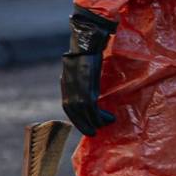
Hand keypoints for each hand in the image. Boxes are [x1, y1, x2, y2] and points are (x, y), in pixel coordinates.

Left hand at [60, 7, 117, 134]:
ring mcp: (77, 88)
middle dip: (84, 125)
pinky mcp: (88, 87)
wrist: (88, 42)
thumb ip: (80, 79)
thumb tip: (86, 87)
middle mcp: (69, 87)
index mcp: (66, 82)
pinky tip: (109, 117)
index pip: (67, 106)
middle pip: (74, 113)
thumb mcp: (80, 68)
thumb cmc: (87, 52)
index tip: (85, 125)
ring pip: (85, 113)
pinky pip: (92, 108)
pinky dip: (100, 116)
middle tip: (94, 133)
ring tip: (106, 124)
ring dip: (96, 121)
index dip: (76, 118)